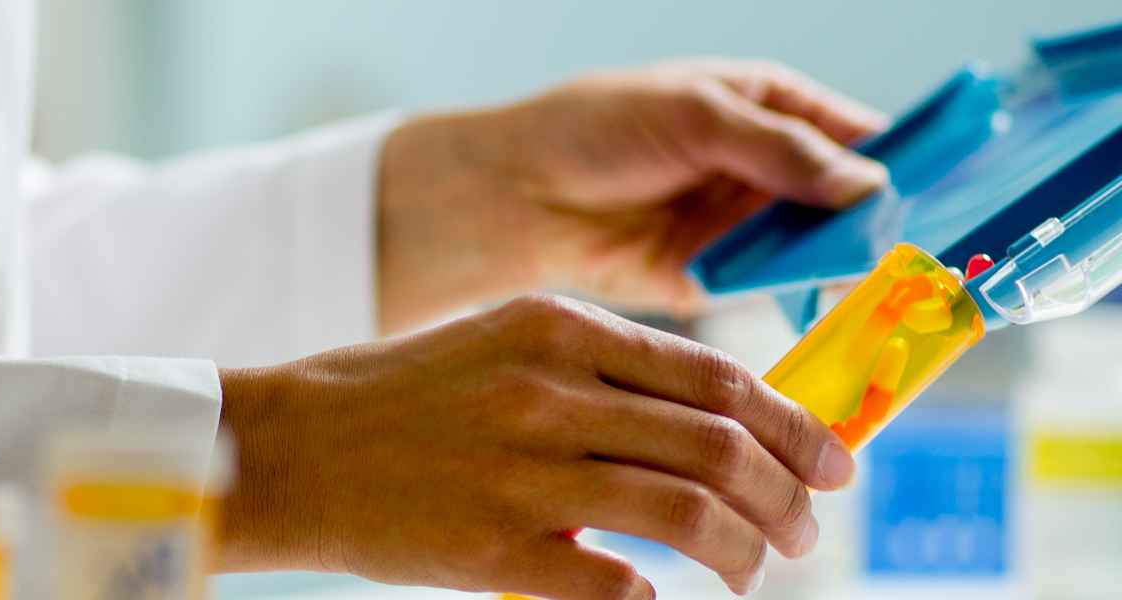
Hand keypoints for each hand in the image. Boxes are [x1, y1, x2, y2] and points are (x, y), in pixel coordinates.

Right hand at [216, 295, 855, 598]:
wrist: (288, 447)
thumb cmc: (404, 396)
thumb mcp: (507, 341)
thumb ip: (607, 369)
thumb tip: (718, 419)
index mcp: (562, 328)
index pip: (718, 377)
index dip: (795, 425)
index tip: (833, 461)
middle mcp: (551, 391)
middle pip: (720, 445)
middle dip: (785, 495)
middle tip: (804, 528)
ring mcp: (522, 471)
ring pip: (687, 511)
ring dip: (744, 550)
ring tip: (756, 568)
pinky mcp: (493, 548)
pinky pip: (614, 583)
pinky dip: (657, 599)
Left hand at [378, 59, 888, 333]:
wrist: (517, 196)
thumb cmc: (594, 128)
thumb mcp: (696, 116)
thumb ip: (782, 149)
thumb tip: (865, 183)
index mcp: (771, 106)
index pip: (858, 131)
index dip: (906, 156)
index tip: (950, 184)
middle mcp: (768, 168)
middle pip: (851, 198)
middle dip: (883, 223)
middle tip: (919, 247)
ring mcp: (748, 225)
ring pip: (824, 249)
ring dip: (849, 266)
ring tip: (884, 282)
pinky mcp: (724, 279)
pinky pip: (780, 291)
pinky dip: (805, 301)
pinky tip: (831, 310)